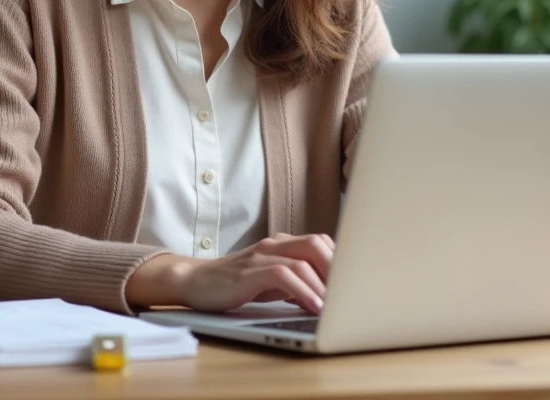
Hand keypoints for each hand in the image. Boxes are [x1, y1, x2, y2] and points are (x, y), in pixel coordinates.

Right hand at [126, 233, 334, 314]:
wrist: (194, 283)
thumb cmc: (235, 284)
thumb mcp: (271, 282)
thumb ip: (297, 282)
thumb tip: (328, 298)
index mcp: (282, 244)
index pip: (321, 243)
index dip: (341, 261)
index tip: (355, 284)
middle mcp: (274, 244)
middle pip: (318, 244)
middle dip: (339, 269)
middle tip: (351, 294)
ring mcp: (261, 255)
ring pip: (304, 259)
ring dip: (325, 284)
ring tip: (337, 306)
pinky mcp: (249, 271)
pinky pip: (284, 275)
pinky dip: (303, 291)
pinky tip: (314, 307)